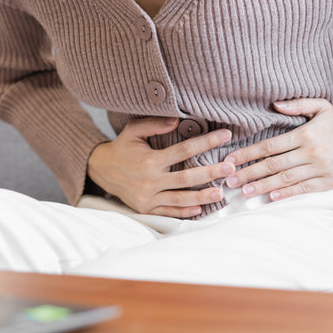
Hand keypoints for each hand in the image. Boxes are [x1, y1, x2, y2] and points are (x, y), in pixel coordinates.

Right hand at [86, 117, 234, 217]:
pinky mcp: (146, 208)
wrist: (102, 170)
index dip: (206, 142)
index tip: (225, 136)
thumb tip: (177, 120)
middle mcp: (150, 180)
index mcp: (149, 159)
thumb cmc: (123, 147)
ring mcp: (148, 197)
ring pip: (179, 198)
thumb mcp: (133, 130)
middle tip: (230, 168)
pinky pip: (169, 211)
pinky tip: (201, 208)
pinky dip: (185, 211)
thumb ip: (154, 124)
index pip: (183, 150)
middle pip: (186, 177)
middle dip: (210, 172)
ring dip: (202, 196)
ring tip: (221, 193)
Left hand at [223, 98, 332, 200]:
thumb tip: (274, 104)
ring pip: (285, 179)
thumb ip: (297, 104)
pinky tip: (271, 197)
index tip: (230, 159)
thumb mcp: (321, 106)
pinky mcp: (329, 182)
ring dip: (262, 186)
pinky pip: (304, 189)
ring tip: (244, 192)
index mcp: (305, 135)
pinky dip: (287, 194)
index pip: (269, 146)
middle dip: (248, 173)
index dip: (247, 153)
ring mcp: (320, 169)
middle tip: (229, 180)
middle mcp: (311, 153)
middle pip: (272, 165)